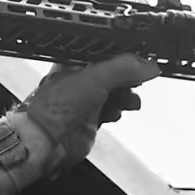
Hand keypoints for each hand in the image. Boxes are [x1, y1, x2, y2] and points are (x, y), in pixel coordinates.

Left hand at [17, 53, 159, 179]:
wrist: (47, 140)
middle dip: (128, 79)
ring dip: (125, 96)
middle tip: (138, 81)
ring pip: (113, 93)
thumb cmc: (54, 107)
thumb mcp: (95, 78)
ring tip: (130, 99)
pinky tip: (118, 111)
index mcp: (73, 63)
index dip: (123, 58)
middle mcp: (77, 80)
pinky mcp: (89, 119)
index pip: (105, 54)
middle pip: (112, 75)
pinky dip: (118, 110)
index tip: (141, 62)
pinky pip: (110, 110)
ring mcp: (83, 101)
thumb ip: (123, 69)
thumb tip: (147, 66)